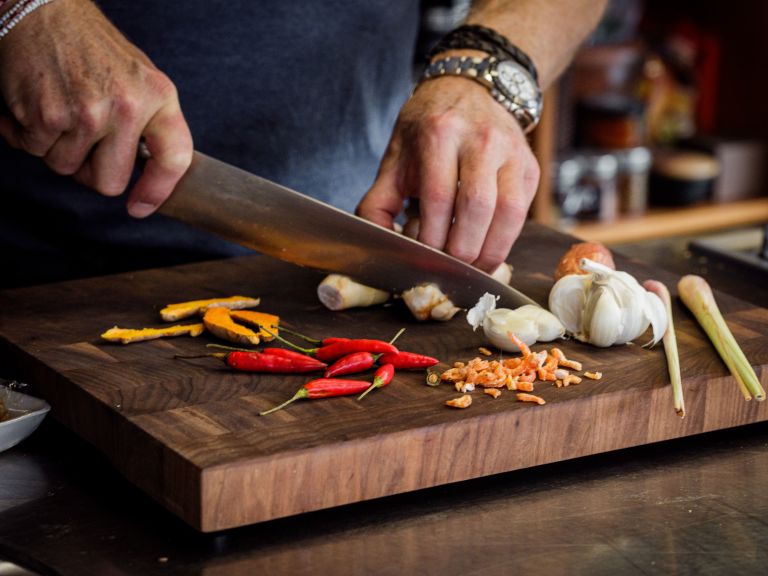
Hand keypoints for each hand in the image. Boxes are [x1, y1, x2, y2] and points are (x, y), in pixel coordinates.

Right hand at [0, 0, 191, 216]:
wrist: (43, 9)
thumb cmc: (92, 49)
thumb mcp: (139, 80)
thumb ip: (148, 124)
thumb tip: (149, 174)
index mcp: (159, 97)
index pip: (174, 158)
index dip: (158, 190)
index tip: (141, 206)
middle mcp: (127, 107)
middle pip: (109, 182)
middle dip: (90, 172)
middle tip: (83, 143)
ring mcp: (87, 113)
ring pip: (66, 168)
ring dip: (56, 148)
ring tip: (59, 110)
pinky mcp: (47, 115)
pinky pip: (35, 151)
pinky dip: (26, 135)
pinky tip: (34, 105)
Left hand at [356, 75, 539, 272]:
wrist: (467, 91)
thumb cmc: (426, 131)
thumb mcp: (394, 159)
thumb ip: (378, 203)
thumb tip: (378, 246)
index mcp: (440, 134)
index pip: (439, 198)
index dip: (433, 237)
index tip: (424, 259)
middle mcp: (481, 139)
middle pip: (477, 207)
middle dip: (463, 250)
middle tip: (449, 270)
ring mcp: (512, 151)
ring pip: (508, 213)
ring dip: (489, 251)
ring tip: (471, 269)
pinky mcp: (530, 167)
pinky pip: (522, 212)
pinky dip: (505, 239)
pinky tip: (486, 250)